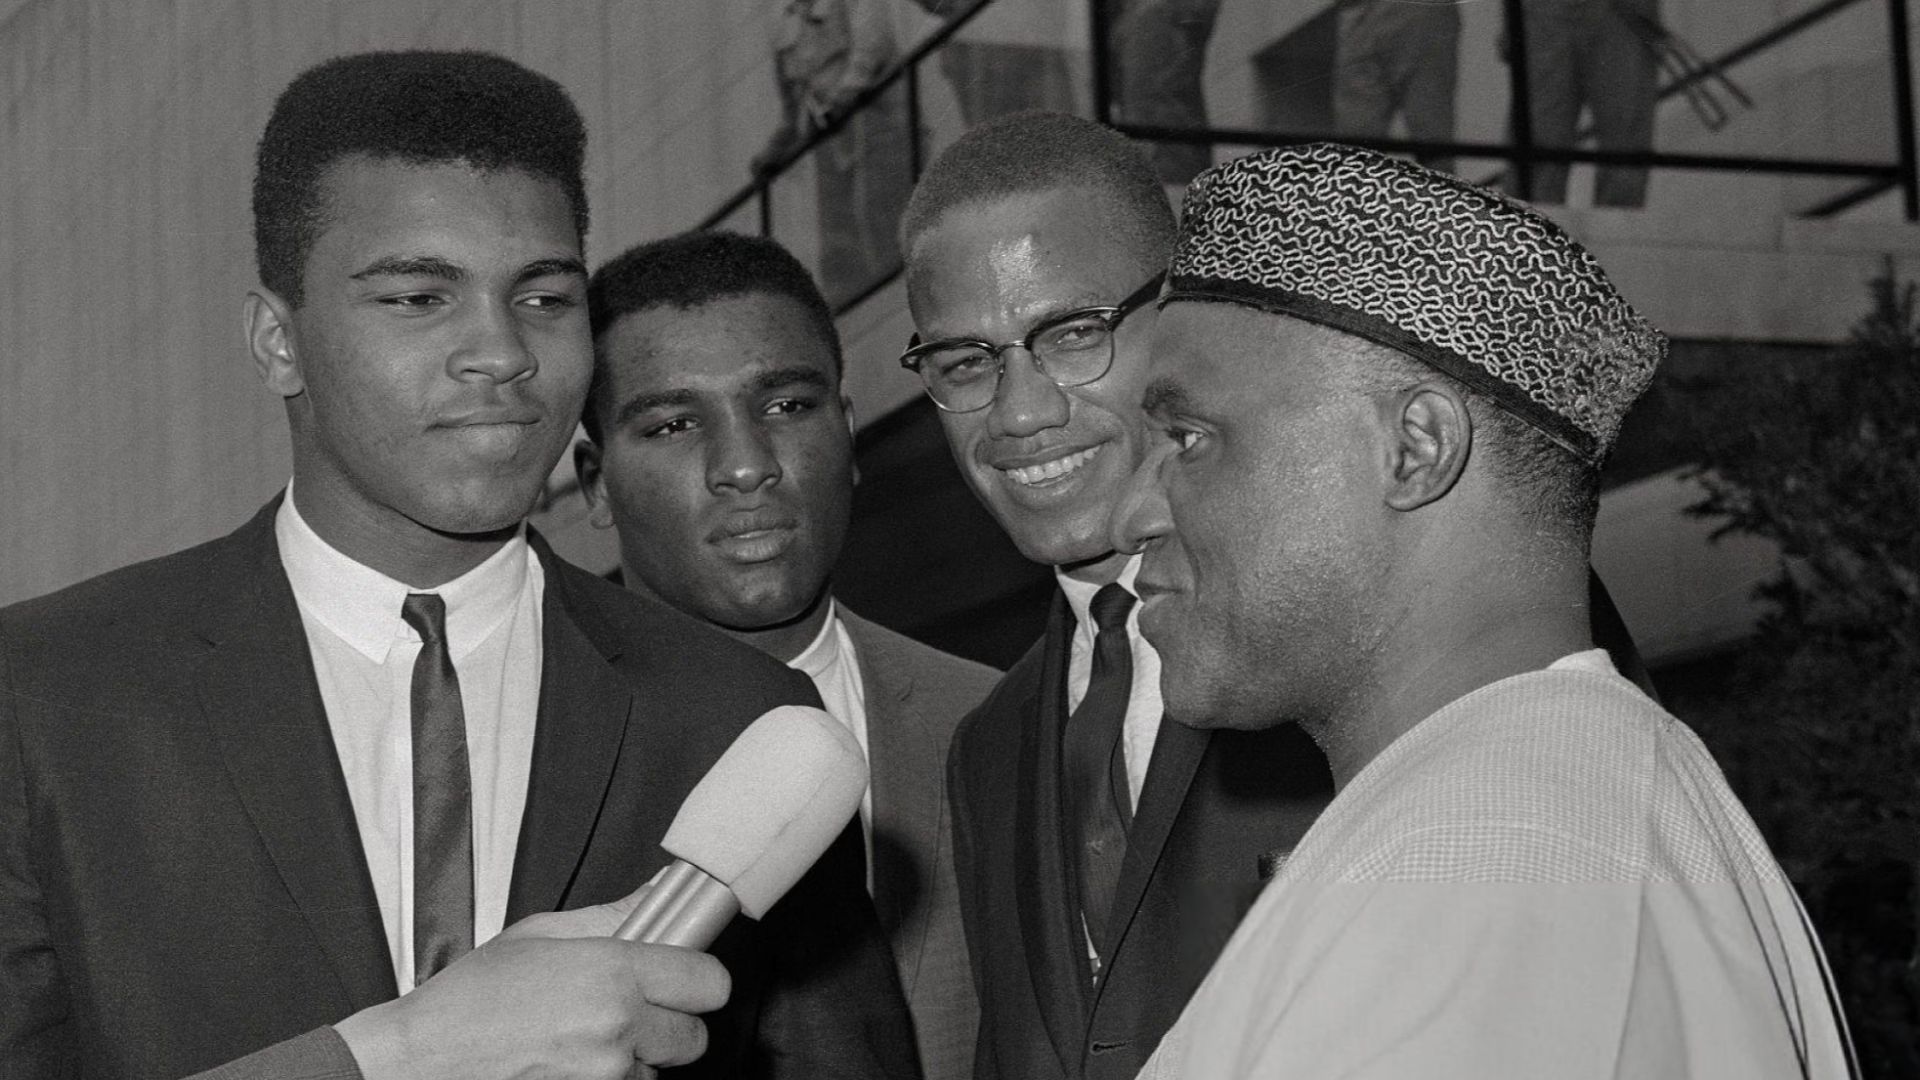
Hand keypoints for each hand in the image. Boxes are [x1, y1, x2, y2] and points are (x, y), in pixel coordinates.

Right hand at [334, 886, 729, 1079]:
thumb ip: (610, 918)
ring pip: (657, 1070)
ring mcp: (605, 1076)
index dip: (697, 978)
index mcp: (611, 974)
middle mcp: (616, 1028)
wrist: (419, 1062)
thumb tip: (655, 897)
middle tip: (630, 1009)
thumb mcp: (538, 936)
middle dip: (669, 1023)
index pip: (710, 982)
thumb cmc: (467, 1003)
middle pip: (695, 1035)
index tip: (683, 976)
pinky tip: (570, 1061)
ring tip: (582, 1037)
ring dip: (634, 1058)